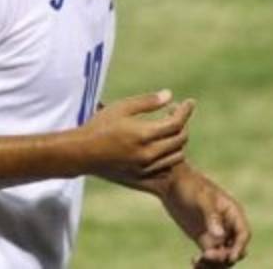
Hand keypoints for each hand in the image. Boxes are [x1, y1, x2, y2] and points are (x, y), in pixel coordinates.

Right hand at [78, 91, 193, 180]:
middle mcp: (148, 154)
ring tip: (169, 129)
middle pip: (180, 139)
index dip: (186, 111)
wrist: (82, 153)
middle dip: (183, 124)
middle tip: (175, 113)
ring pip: (177, 155)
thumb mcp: (122, 108)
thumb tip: (170, 95)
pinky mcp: (141, 176)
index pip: (176, 123)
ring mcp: (146, 168)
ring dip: (178, 141)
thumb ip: (147, 102)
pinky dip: (170, 156)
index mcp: (144, 134)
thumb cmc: (100, 126)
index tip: (190, 102)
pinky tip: (162, 145)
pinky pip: (166, 167)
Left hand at [161, 165, 250, 267]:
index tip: (230, 258)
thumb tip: (220, 236)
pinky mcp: (204, 239)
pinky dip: (205, 263)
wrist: (171, 184)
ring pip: (223, 257)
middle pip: (235, 250)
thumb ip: (211, 217)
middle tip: (206, 256)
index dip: (239, 248)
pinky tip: (194, 262)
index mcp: (232, 213)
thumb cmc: (189, 186)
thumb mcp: (201, 199)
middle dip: (224, 257)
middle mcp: (227, 226)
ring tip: (197, 262)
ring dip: (214, 264)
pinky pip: (210, 257)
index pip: (243, 235)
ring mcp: (216, 234)